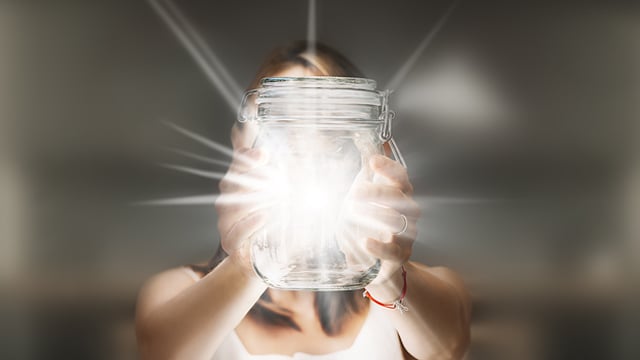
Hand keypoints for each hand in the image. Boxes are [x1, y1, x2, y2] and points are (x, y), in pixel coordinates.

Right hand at [215, 125, 269, 273]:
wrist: (264, 257)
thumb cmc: (272, 220)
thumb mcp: (281, 192)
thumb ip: (271, 167)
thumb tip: (265, 140)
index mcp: (239, 183)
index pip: (238, 163)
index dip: (248, 157)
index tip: (264, 154)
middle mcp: (228, 199)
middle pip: (232, 182)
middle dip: (252, 176)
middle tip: (274, 175)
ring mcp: (226, 220)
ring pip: (230, 206)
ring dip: (253, 200)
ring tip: (274, 196)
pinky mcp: (230, 241)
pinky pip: (235, 231)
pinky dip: (249, 224)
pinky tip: (264, 216)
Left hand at [351, 154, 420, 284]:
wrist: (387, 262)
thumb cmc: (377, 224)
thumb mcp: (368, 198)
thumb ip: (367, 174)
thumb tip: (365, 143)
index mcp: (401, 195)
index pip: (400, 176)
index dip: (388, 167)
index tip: (373, 160)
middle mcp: (408, 212)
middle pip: (400, 197)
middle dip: (378, 192)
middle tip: (354, 193)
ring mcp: (407, 234)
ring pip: (398, 221)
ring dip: (376, 215)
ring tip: (355, 213)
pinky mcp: (400, 255)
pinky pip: (393, 250)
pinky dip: (379, 246)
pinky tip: (366, 242)